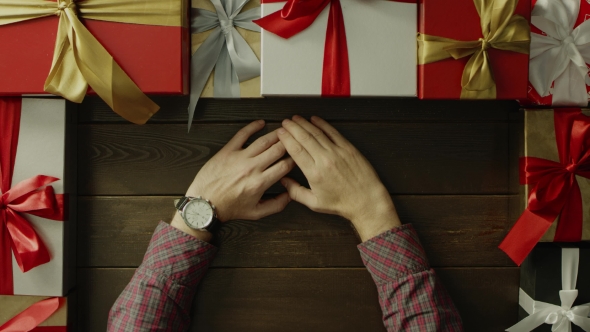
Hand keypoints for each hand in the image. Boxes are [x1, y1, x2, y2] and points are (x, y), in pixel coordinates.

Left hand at [172, 120, 294, 239]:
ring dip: (276, 134)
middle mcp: (252, 168)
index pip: (284, 166)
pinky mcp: (227, 151)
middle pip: (277, 150)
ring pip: (263, 141)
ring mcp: (239, 158)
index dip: (295, 159)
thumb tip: (290, 195)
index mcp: (260, 183)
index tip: (298, 157)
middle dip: (289, 143)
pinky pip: (242, 134)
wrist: (205, 204)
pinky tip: (260, 123)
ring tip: (283, 130)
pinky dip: (252, 127)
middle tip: (294, 139)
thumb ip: (277, 205)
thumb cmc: (230, 208)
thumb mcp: (256, 213)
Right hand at [277, 116, 400, 241]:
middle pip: (304, 138)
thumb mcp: (314, 203)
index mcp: (315, 173)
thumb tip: (283, 181)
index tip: (280, 133)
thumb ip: (296, 192)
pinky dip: (323, 124)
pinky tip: (315, 119)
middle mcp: (325, 160)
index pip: (296, 150)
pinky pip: (333, 132)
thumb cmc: (342, 203)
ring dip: (304, 123)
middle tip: (285, 122)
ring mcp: (338, 152)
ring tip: (296, 118)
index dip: (286, 139)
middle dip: (292, 127)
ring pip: (317, 133)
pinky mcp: (348, 148)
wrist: (366, 200)